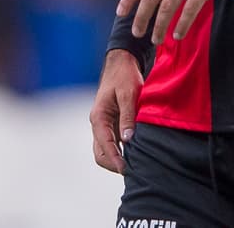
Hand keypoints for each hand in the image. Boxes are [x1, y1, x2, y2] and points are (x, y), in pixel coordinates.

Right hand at [89, 49, 142, 173]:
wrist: (121, 62)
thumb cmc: (124, 76)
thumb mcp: (128, 94)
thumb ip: (128, 116)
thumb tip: (128, 140)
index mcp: (99, 117)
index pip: (104, 146)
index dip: (115, 160)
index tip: (127, 170)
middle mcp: (98, 123)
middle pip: (101, 153)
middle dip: (114, 164)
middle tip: (133, 171)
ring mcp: (104, 124)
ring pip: (105, 150)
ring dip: (116, 159)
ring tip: (135, 166)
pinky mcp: (111, 123)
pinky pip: (112, 143)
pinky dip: (120, 151)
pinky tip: (134, 154)